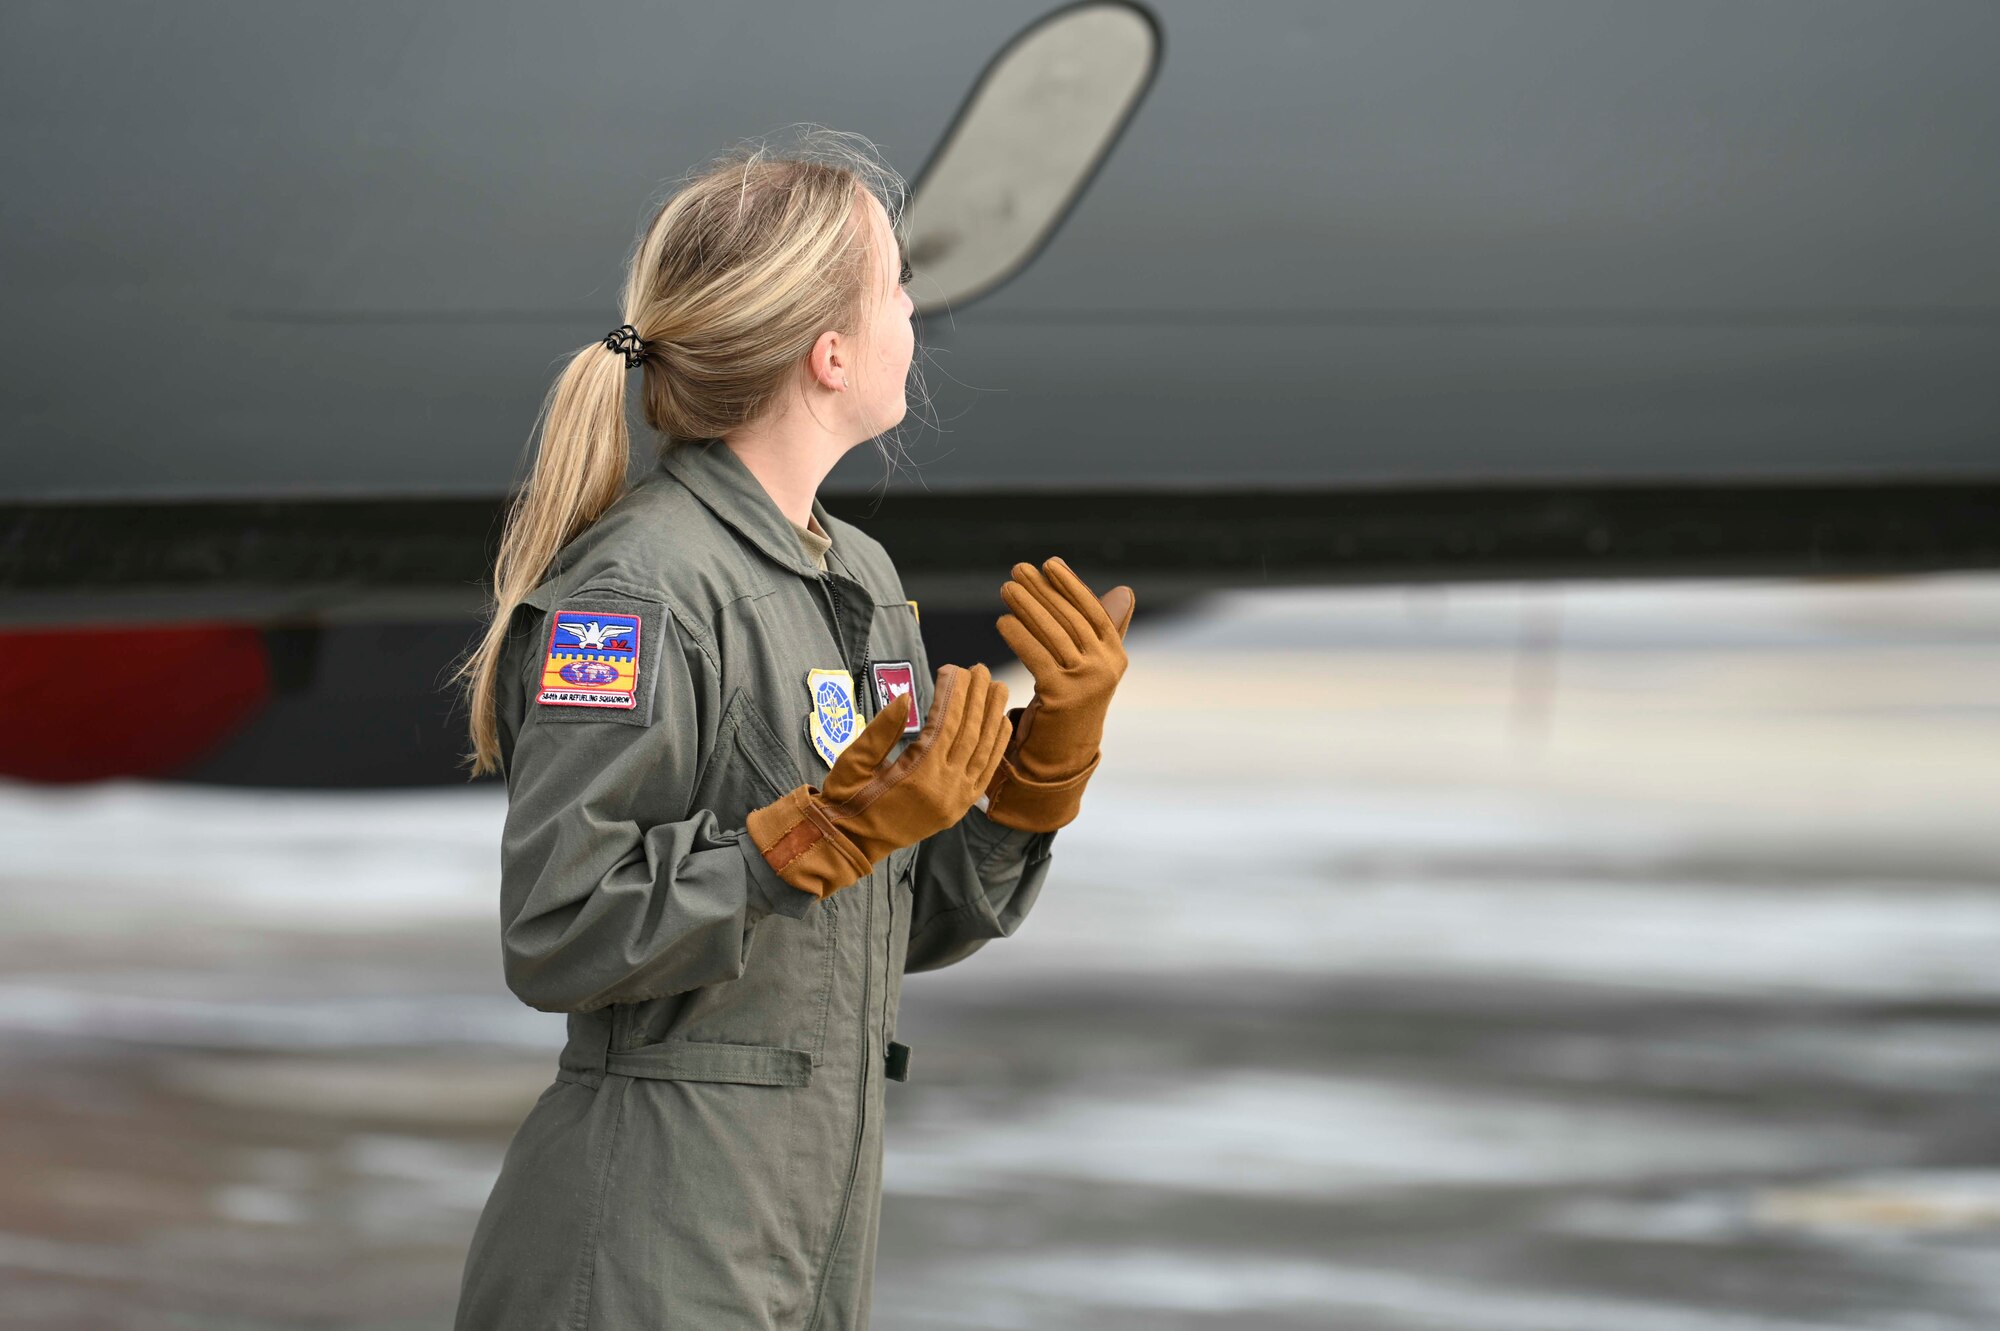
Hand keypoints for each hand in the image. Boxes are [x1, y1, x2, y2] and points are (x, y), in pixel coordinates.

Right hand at [746, 663, 1010, 897]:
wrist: (850, 843)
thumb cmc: (847, 798)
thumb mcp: (855, 761)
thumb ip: (882, 729)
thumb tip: (905, 697)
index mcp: (918, 775)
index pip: (946, 724)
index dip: (953, 693)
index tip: (955, 668)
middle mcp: (944, 789)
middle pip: (970, 733)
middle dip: (977, 698)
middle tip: (981, 668)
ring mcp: (956, 801)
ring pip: (984, 751)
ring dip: (993, 717)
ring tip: (998, 687)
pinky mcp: (959, 809)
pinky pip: (986, 773)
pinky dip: (996, 747)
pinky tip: (1001, 723)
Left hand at [985, 557, 1134, 829]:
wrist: (1061, 755)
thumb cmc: (1071, 702)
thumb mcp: (1090, 664)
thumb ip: (1101, 629)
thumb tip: (1124, 591)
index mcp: (1115, 655)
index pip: (1092, 611)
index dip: (1071, 586)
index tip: (1049, 564)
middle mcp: (1106, 667)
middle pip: (1070, 619)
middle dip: (1042, 591)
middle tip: (1018, 570)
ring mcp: (1087, 682)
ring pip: (1053, 634)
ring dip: (1027, 607)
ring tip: (1006, 588)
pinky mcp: (1062, 695)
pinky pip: (1037, 656)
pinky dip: (1018, 636)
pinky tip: (1002, 621)